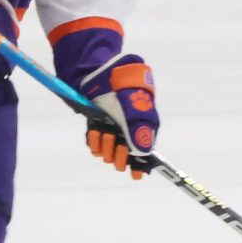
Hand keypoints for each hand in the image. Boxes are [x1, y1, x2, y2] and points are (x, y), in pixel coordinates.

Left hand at [80, 54, 157, 179]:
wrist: (95, 69)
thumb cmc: (119, 82)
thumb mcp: (133, 103)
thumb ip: (139, 127)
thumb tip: (144, 152)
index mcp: (145, 124)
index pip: (146, 153)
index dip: (142, 165)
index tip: (136, 173)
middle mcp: (130, 130)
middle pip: (127, 157)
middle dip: (120, 155)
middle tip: (115, 143)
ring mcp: (113, 130)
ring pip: (110, 154)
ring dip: (105, 148)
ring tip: (103, 132)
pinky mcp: (98, 127)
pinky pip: (96, 146)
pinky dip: (94, 143)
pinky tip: (95, 132)